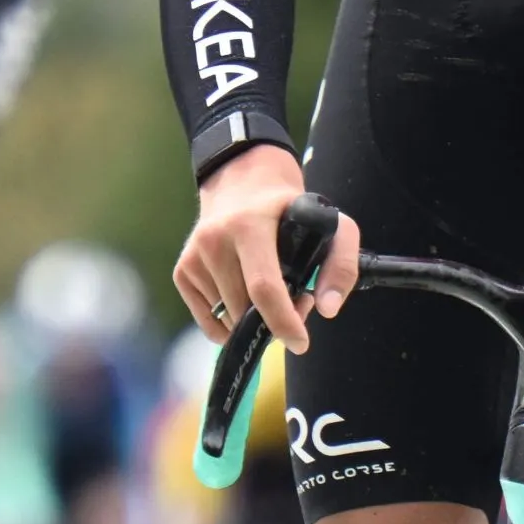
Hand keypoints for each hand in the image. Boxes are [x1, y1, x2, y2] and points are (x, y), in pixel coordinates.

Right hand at [171, 146, 358, 354]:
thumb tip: (327, 309)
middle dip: (273, 322)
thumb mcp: (329, 223)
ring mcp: (194, 257)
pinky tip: (245, 299)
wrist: (240, 180)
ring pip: (227, 319)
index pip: (263, 287)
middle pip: (244, 309)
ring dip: (252, 322)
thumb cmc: (288, 208)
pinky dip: (230, 324)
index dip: (283, 322)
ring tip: (270, 295)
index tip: (301, 343)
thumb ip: (341, 265)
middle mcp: (214, 241)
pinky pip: (208, 321)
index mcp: (249, 226)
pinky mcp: (182, 271)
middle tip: (295, 304)